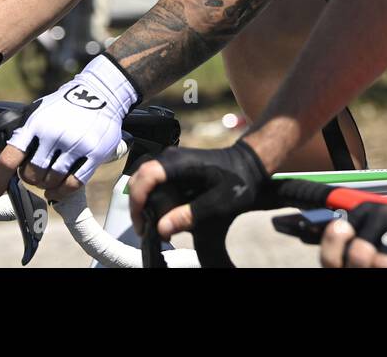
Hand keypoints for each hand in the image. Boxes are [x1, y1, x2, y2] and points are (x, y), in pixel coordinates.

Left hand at [0, 55, 138, 201]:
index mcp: (35, 123)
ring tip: (47, 178)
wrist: (100, 93)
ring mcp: (75, 144)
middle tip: (33, 175)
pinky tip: (57, 189)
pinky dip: (61, 192)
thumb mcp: (35, 115)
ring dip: (46, 185)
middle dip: (29, 178)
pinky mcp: (94, 153)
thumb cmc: (61, 108)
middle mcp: (54, 133)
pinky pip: (72, 184)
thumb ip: (15, 141)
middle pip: (31, 174)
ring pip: (51, 181)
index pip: (10, 157)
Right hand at [127, 140, 267, 240]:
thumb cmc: (238, 181)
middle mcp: (170, 157)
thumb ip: (190, 215)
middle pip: (139, 177)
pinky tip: (162, 215)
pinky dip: (152, 197)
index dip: (137, 199)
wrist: (249, 164)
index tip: (141, 223)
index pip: (146, 176)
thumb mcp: (218, 203)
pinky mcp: (175, 167)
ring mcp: (171, 160)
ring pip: (144, 179)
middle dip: (137, 204)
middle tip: (145, 229)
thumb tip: (162, 229)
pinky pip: (154, 180)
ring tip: (151, 225)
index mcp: (179, 163)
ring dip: (143, 201)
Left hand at [318, 198, 386, 267]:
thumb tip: (340, 265)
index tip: (347, 268)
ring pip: (381, 263)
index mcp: (363, 214)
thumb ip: (359, 248)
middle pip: (358, 256)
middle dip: (364, 271)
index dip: (336, 264)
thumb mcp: (380, 235)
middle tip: (377, 271)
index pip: (334, 243)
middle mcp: (380, 215)